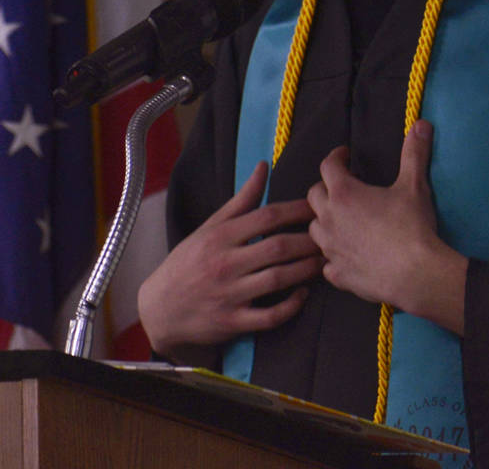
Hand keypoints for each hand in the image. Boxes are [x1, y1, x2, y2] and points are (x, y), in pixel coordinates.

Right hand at [137, 160, 322, 359]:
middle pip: (278, 247)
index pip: (268, 216)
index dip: (299, 210)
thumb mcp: (210, 228)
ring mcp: (229, 294)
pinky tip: (303, 294)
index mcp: (220, 237)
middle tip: (331, 237)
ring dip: (307, 270)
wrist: (158, 308)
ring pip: (278, 279)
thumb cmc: (188, 263)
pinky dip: (291, 306)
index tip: (319, 208)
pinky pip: (269, 316)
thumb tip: (263, 167)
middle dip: (310, 241)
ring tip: (324, 262)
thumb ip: (241, 200)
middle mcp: (225, 264)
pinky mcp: (232, 321)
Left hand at [306, 121, 468, 335]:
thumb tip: (421, 123)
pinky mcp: (337, 274)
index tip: (345, 155)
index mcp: (344, 194)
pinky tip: (346, 255)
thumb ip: (414, 153)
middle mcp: (330, 219)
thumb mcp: (415, 185)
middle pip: (313, 196)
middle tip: (343, 187)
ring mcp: (330, 249)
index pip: (327, 166)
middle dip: (325, 187)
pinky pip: (326, 262)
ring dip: (325, 220)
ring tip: (341, 220)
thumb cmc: (411, 226)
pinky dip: (333, 256)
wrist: (415, 273)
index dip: (336, 157)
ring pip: (314, 229)